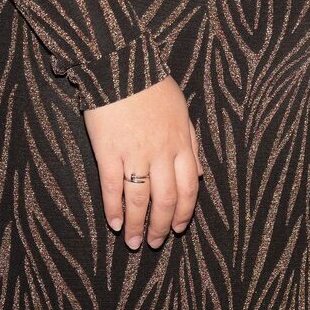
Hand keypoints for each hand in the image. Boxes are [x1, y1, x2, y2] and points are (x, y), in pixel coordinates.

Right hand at [83, 76, 201, 250]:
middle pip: (165, 199)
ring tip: (133, 242)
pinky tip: (114, 224)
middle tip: (156, 243)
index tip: (179, 229)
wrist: (122, 66)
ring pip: (140, 199)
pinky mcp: (109, 151)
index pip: (189, 187)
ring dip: (138, 225)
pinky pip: (113, 188)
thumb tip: (200, 174)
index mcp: (181, 143)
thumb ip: (192, 143)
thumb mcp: (181, 111)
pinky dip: (114, 209)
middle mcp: (161, 152)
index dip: (184, 212)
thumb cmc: (152, 87)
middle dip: (162, 226)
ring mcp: (134, 153)